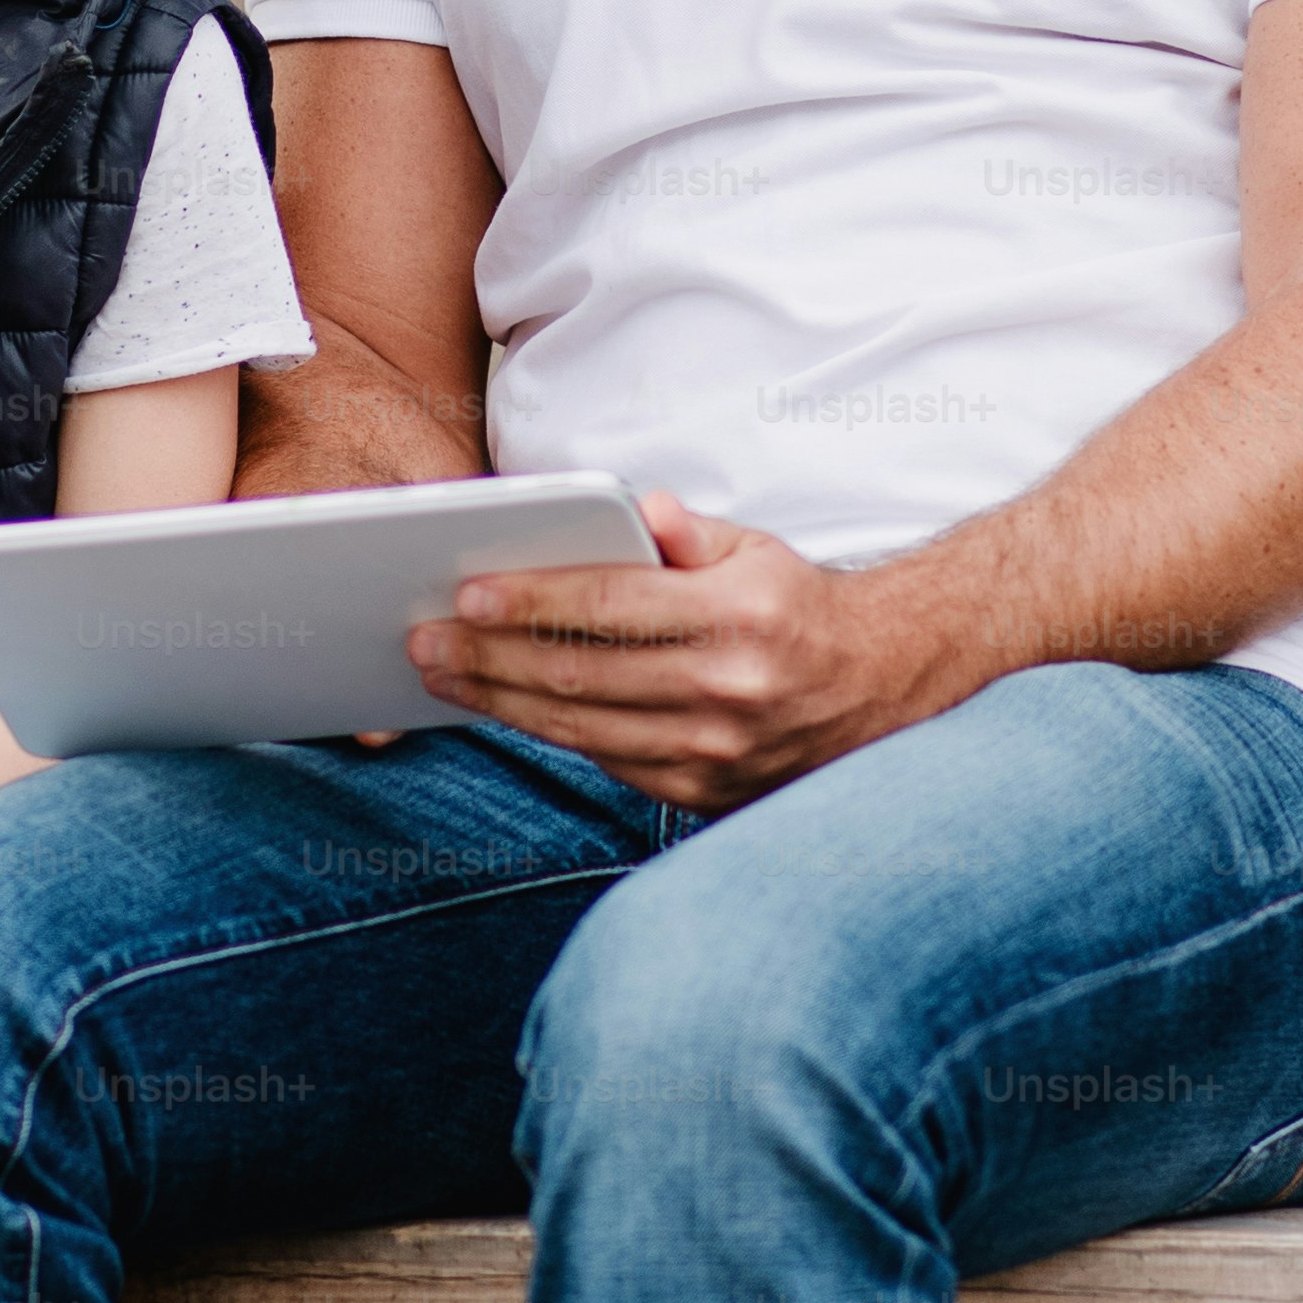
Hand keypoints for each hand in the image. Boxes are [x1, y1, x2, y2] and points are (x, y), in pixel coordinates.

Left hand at [409, 495, 981, 812]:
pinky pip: (607, 763)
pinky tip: (503, 708)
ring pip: (582, 728)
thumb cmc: (794, 605)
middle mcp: (727, 690)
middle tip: (424, 640)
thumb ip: (690, 531)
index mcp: (739, 616)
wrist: (878, 691)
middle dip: (490, 657)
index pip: (613, 604)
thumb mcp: (755, 548)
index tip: (468, 593)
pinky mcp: (704, 793)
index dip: (533, 599)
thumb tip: (639, 509)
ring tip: (443, 676)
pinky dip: (548, 734)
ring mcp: (715, 752)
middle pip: (582, 674)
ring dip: (500, 702)